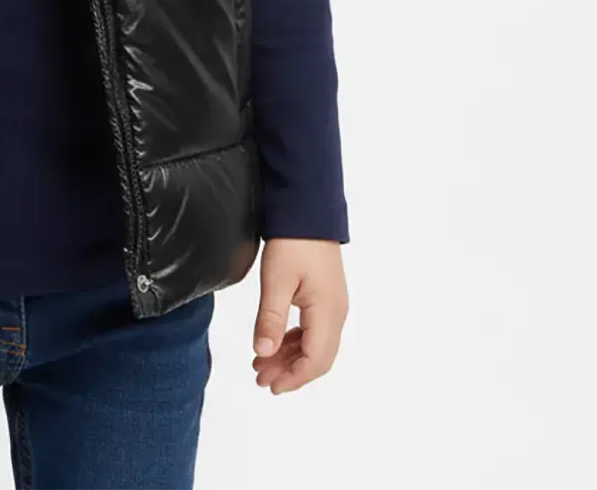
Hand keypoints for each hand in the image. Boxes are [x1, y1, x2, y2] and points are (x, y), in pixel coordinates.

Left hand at [251, 237, 346, 392]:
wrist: (308, 210)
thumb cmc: (293, 242)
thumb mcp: (276, 280)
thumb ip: (270, 319)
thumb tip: (263, 354)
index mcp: (327, 313)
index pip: (315, 361)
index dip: (293, 378)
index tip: (268, 385)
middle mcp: (336, 314)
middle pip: (318, 358)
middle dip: (290, 372)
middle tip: (260, 377)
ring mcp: (333, 306)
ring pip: (316, 345)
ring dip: (290, 358)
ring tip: (262, 363)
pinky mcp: (326, 297)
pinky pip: (314, 330)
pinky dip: (295, 342)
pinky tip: (276, 342)